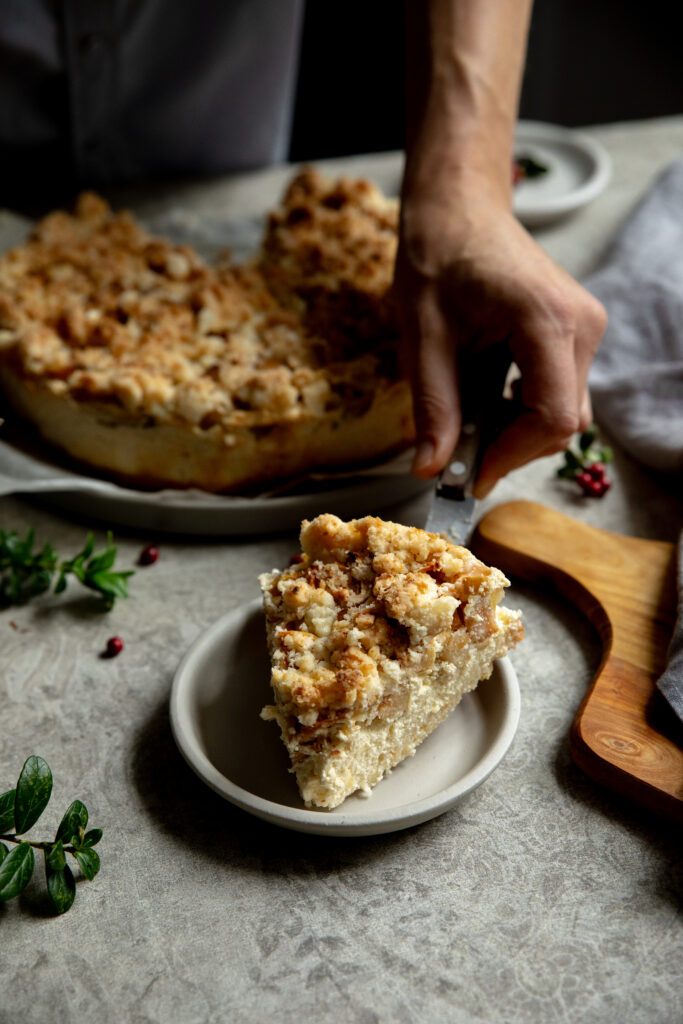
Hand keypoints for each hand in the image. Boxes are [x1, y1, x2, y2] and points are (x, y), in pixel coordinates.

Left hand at [394, 188, 607, 496]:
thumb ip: (433, 407)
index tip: (468, 476)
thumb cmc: (438, 256)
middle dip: (509, 447)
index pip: (553, 416)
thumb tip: (430, 470)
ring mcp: (584, 329)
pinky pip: (559, 391)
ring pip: (563, 411)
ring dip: (514, 429)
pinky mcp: (575, 334)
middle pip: (562, 421)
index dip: (511, 456)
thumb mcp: (423, 338)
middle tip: (456, 452)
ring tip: (465, 415)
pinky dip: (521, 408)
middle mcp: (582, 325)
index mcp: (548, 319)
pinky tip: (484, 395)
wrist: (458, 209)